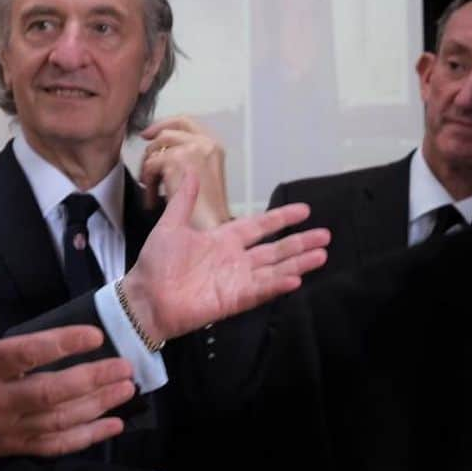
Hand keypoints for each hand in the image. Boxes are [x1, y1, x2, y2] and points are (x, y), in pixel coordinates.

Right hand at [0, 249, 136, 470]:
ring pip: (58, 421)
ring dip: (97, 406)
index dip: (62, 344)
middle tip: (126, 365)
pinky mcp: (14, 448)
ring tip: (127, 387)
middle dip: (92, 380)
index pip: (27, 355)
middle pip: (51, 393)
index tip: (95, 334)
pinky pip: (55, 446)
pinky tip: (113, 424)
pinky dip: (86, 437)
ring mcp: (7, 428)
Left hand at [120, 172, 329, 343]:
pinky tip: (296, 278)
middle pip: (275, 248)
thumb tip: (192, 171)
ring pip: (275, 268)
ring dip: (298, 262)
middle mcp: (235, 259)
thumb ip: (184, 200)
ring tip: (322, 254)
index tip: (304, 210)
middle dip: (300, 242)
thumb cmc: (156, 262)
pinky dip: (277, 284)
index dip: (281, 218)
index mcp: (222, 239)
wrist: (145, 297)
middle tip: (326, 235)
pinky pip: (261, 290)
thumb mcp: (170, 225)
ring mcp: (237, 280)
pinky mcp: (234, 300)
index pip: (259, 226)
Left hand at [140, 115, 228, 228]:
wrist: (210, 225)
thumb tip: (163, 149)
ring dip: (149, 168)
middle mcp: (204, 143)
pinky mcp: (177, 160)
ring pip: (155, 148)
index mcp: (213, 145)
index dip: (164, 124)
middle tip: (142, 153)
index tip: (150, 132)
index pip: (185, 121)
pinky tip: (154, 199)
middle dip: (151, 142)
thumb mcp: (202, 174)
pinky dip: (149, 184)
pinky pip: (150, 165)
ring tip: (152, 188)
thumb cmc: (206, 209)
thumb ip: (188, 156)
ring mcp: (191, 149)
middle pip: (167, 131)